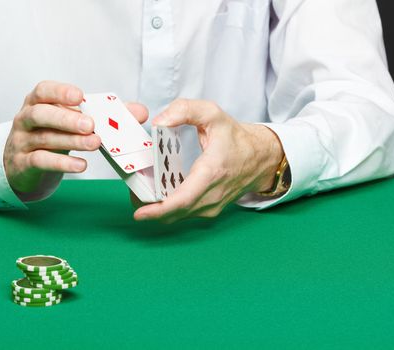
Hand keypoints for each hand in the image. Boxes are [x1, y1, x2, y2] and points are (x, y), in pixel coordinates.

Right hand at [4, 81, 147, 193]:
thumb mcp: (74, 121)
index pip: (43, 90)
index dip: (60, 91)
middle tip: (91, 125)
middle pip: (41, 114)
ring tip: (95, 144)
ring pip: (45, 138)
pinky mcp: (23, 163)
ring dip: (72, 141)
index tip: (80, 96)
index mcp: (38, 102)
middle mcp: (26, 119)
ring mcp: (22, 141)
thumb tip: (140, 112)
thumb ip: (106, 115)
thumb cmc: (54, 134)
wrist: (24, 162)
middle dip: (67, 118)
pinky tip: (81, 165)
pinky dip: (62, 163)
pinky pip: (41, 161)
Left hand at [133, 99, 283, 222]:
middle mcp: (212, 195)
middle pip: (176, 212)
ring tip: (142, 191)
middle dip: (150, 208)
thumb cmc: (235, 137)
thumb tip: (159, 122)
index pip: (184, 199)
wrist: (261, 158)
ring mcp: (212, 206)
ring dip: (157, 209)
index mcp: (212, 172)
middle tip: (133, 193)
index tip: (139, 212)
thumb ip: (185, 110)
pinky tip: (157, 193)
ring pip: (178, 216)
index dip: (160, 209)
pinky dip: (167, 208)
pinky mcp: (209, 210)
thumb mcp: (212, 114)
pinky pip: (183, 214)